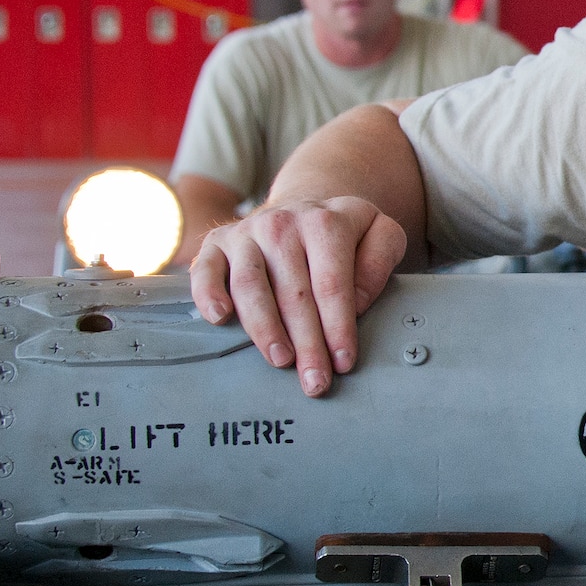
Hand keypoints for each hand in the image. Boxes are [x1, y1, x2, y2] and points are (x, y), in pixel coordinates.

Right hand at [190, 196, 406, 396]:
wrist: (303, 206)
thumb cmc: (341, 232)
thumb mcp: (379, 232)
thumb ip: (379, 259)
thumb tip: (358, 300)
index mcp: (325, 221)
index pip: (332, 283)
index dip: (338, 326)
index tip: (343, 360)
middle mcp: (282, 224)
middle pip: (294, 293)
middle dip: (307, 343)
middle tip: (315, 379)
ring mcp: (246, 233)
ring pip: (250, 286)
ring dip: (265, 329)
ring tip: (281, 359)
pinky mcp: (217, 243)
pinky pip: (206, 270)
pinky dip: (209, 295)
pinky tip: (221, 319)